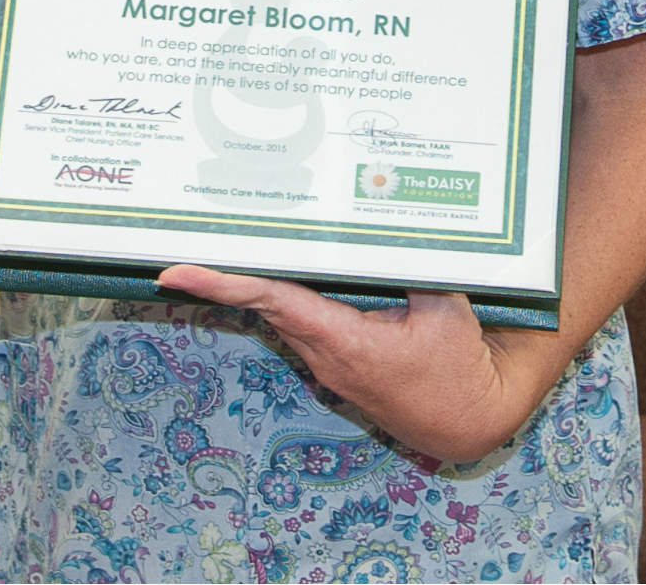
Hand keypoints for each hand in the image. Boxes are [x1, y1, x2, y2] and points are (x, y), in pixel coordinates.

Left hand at [155, 265, 512, 461]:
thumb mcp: (445, 310)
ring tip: (217, 239)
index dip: (221, 285)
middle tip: (177, 240)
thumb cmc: (456, 371)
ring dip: (251, 278)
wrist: (468, 421)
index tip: (177, 273)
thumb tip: (390, 224)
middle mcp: (323, 351)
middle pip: (262, 299)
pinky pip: (301, 312)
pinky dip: (284, 287)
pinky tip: (280, 260)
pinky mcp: (337, 352)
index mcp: (343, 341)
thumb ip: (414, 265)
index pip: (270, 301)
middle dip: (222, 272)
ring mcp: (326, 355)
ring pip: (280, 305)